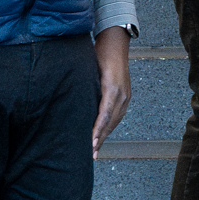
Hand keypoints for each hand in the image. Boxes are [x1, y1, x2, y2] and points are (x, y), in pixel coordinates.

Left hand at [92, 25, 131, 155]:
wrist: (115, 44)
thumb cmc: (98, 54)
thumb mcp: (89, 71)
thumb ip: (84, 88)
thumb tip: (72, 107)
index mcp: (112, 89)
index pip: (103, 116)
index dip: (96, 131)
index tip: (90, 144)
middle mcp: (122, 95)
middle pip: (110, 123)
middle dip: (100, 139)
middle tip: (90, 155)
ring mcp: (126, 96)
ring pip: (114, 121)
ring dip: (104, 136)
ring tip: (94, 150)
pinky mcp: (126, 96)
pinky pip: (117, 116)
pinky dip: (108, 127)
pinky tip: (101, 135)